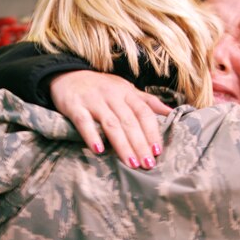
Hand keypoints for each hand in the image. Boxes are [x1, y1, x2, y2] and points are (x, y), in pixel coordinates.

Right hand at [50, 70, 171, 168]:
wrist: (67, 75)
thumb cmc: (102, 87)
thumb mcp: (126, 89)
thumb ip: (148, 101)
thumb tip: (172, 112)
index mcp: (127, 93)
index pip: (144, 113)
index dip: (152, 132)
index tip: (158, 151)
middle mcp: (112, 95)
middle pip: (129, 122)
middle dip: (140, 144)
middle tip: (147, 164)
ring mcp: (93, 100)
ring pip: (111, 124)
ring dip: (122, 145)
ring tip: (131, 163)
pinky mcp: (74, 106)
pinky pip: (84, 122)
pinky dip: (91, 136)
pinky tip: (98, 150)